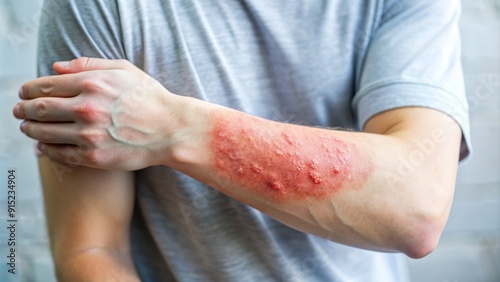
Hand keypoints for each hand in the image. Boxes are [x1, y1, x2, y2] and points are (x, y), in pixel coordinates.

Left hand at [13, 57, 182, 169]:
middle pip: (40, 109)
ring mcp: (89, 135)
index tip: (24, 93)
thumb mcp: (124, 70)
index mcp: (92, 83)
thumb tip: (55, 68)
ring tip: (27, 128)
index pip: (45, 85)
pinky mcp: (93, 157)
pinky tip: (42, 147)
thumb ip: (88, 65)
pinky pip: (59, 154)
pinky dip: (46, 150)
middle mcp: (87, 108)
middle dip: (24, 110)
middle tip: (20, 111)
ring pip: (44, 133)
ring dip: (30, 130)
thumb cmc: (149, 98)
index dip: (28, 89)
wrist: (171, 130)